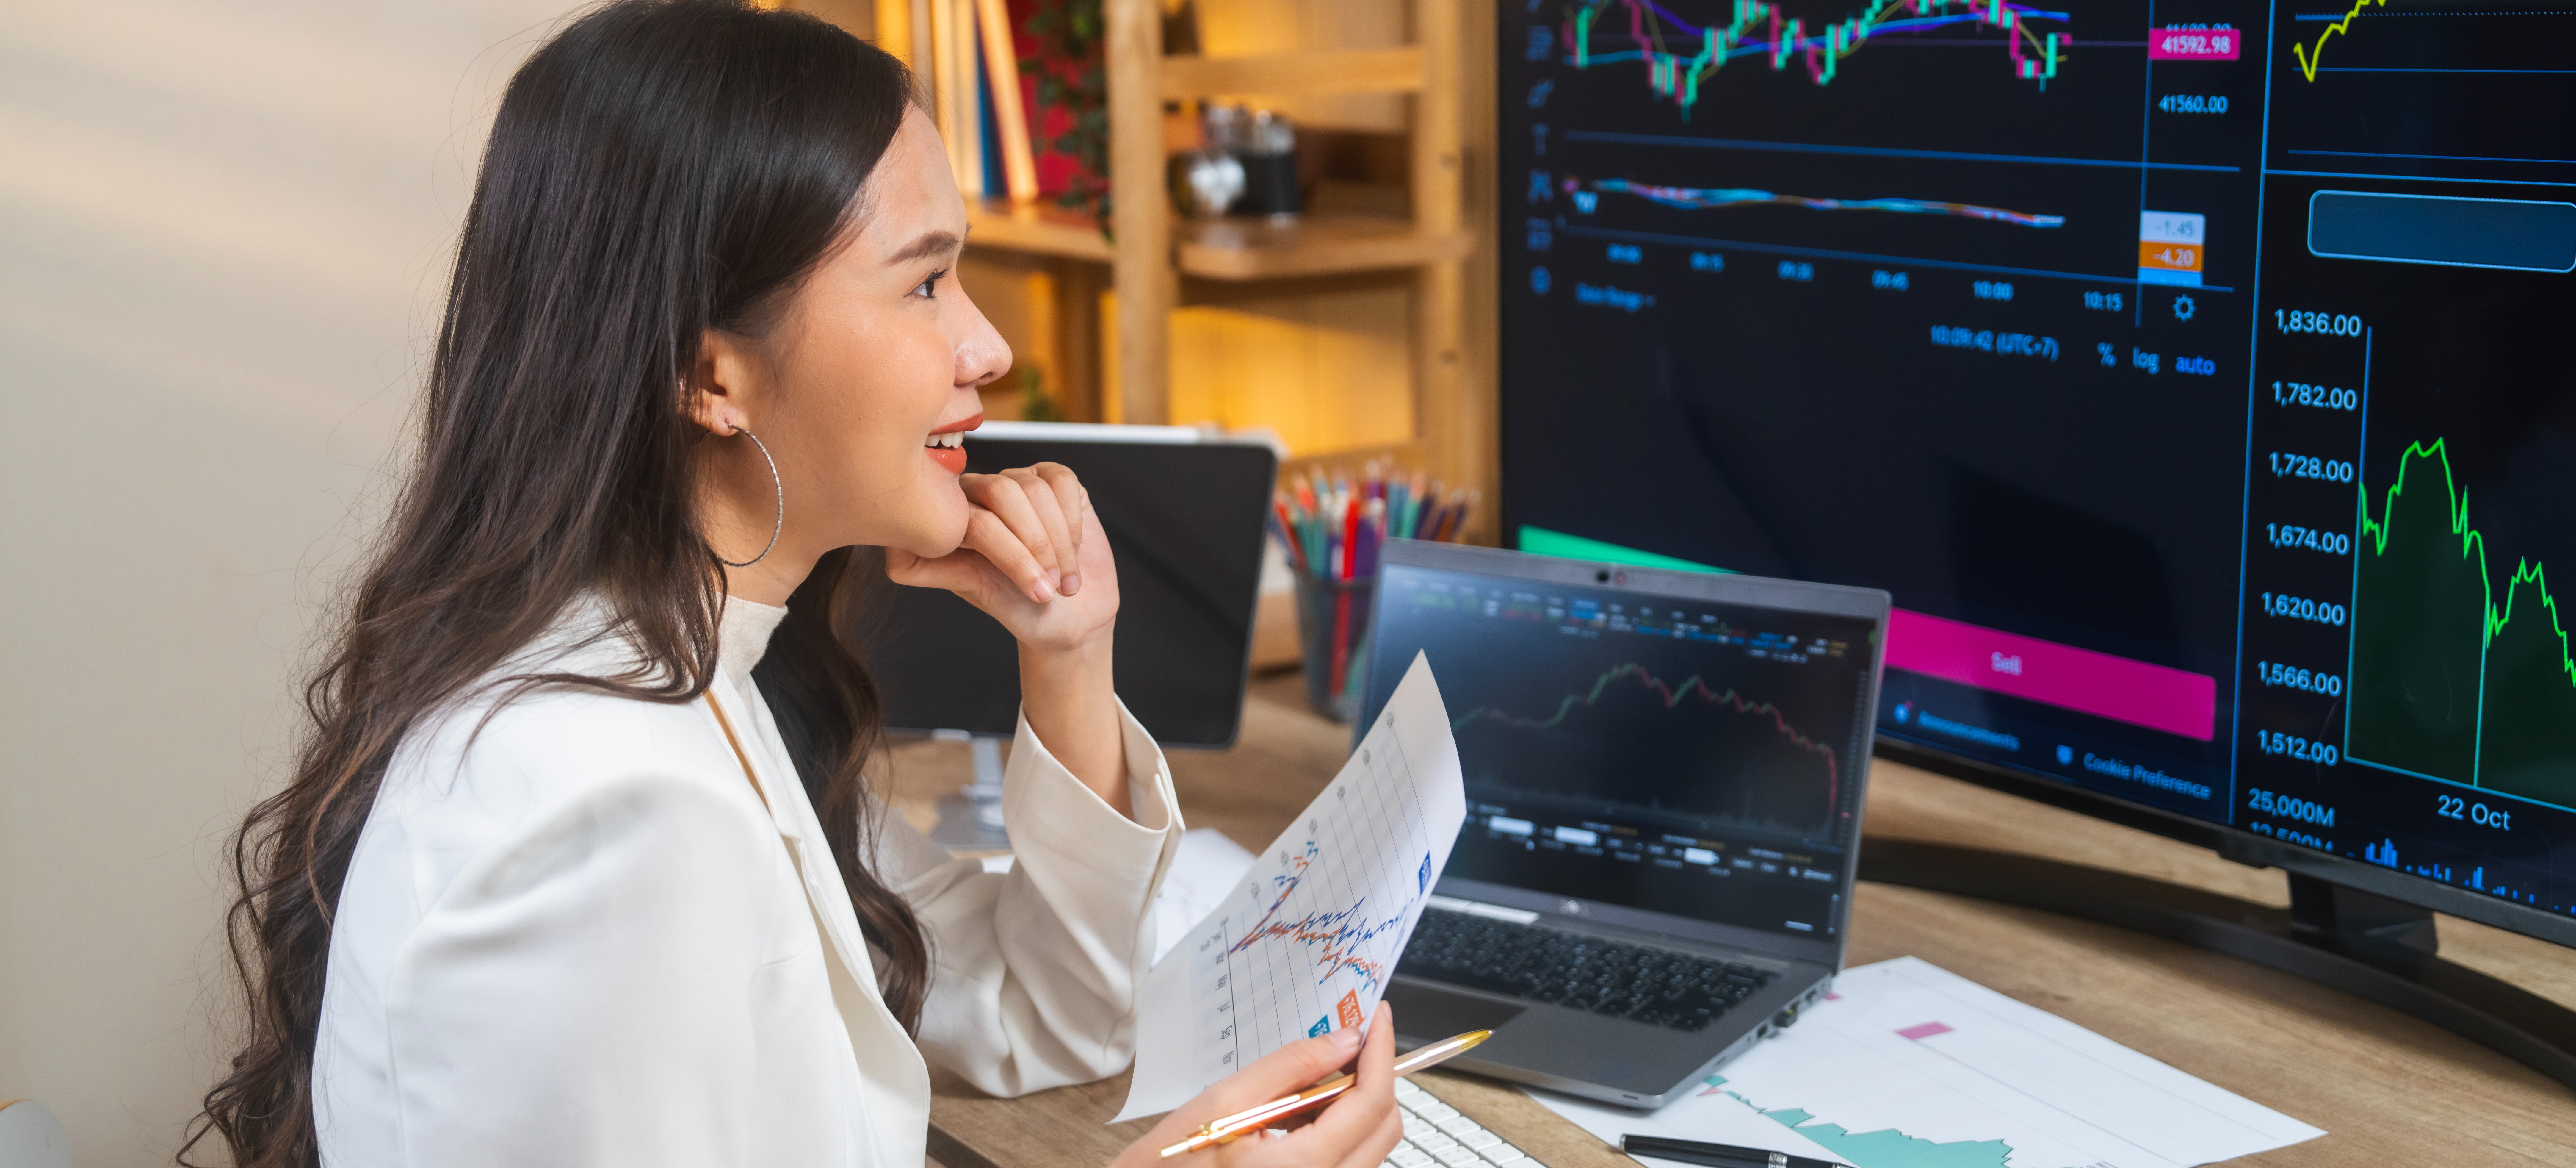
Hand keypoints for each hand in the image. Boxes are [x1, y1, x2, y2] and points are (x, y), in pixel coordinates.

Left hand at [886, 462, 1116, 654]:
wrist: (1069, 617)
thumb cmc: (1017, 608)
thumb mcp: (970, 590)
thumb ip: (927, 568)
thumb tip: (890, 554)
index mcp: (955, 516)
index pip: (974, 516)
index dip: (1010, 553)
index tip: (1034, 592)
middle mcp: (982, 493)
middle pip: (1004, 491)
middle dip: (1035, 544)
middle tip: (1049, 585)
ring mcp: (1019, 484)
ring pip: (1036, 488)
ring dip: (1059, 541)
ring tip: (1064, 578)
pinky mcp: (1055, 482)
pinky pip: (1062, 481)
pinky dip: (1072, 520)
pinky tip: (1075, 548)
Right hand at [1112, 1004, 1402, 1167]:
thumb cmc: (1170, 1164)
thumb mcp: (1224, 1102)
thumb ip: (1290, 1068)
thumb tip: (1345, 1040)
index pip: (1371, 1103)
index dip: (1381, 1053)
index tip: (1377, 1018)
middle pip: (1384, 1128)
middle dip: (1374, 1077)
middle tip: (1346, 1042)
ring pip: (1371, 1146)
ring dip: (1354, 1105)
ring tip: (1307, 1083)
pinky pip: (1349, 1164)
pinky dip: (1339, 1131)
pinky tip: (1300, 1115)